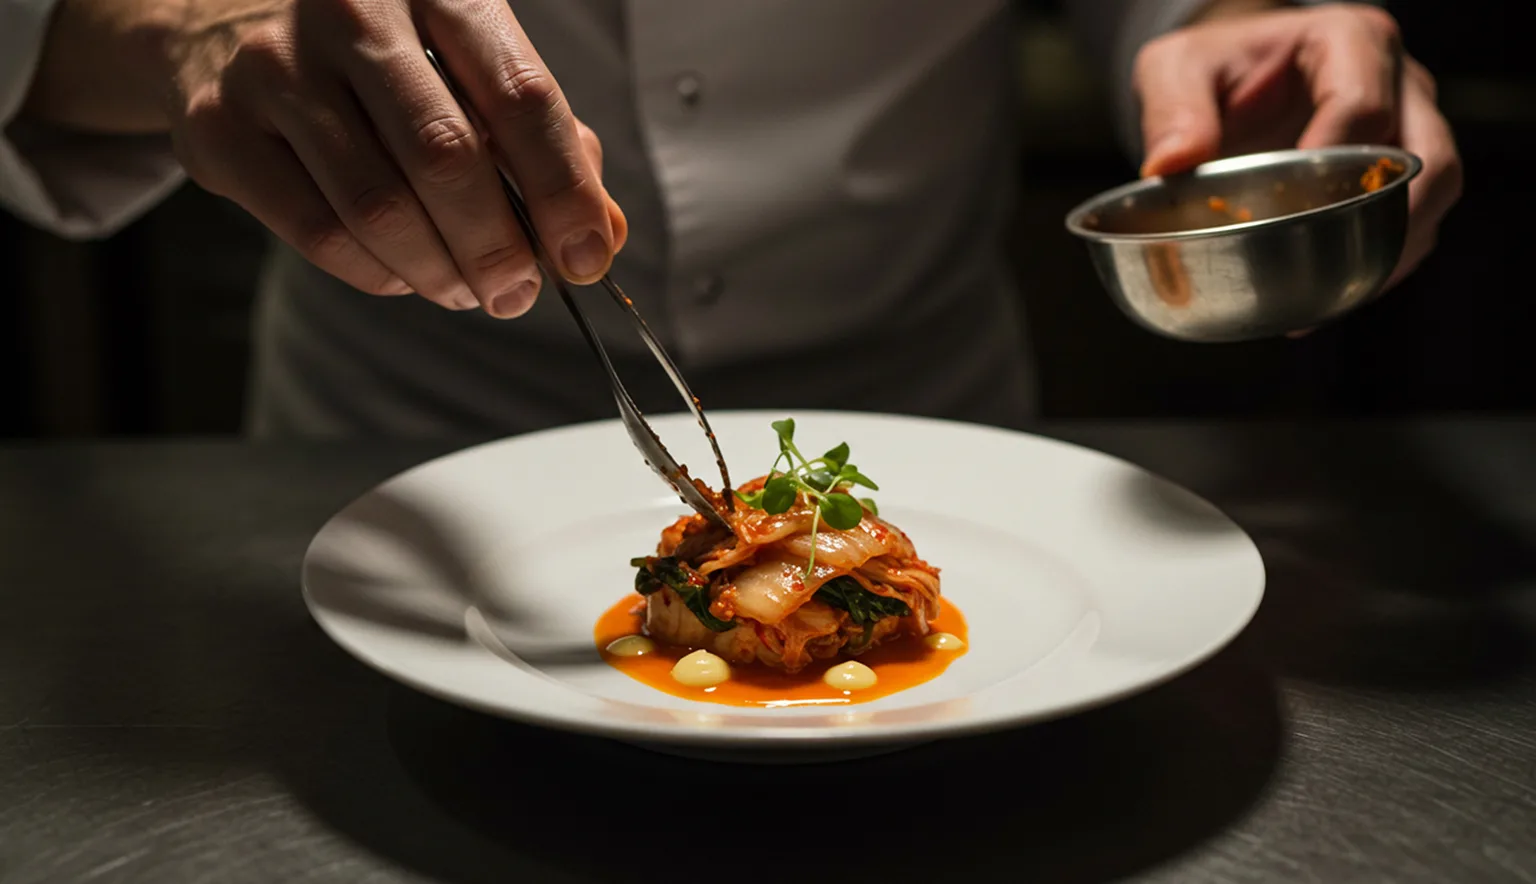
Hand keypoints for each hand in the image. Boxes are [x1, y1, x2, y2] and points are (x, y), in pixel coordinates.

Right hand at [160, 0, 626, 314]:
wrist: (220, 17)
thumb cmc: (377, 54)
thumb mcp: (467, 64)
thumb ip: (542, 140)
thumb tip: (599, 232)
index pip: (520, 94)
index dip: (563, 190)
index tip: (585, 256)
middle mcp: (352, 10)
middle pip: (446, 158)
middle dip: (498, 248)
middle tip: (518, 293)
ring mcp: (276, 65)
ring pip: (380, 208)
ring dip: (440, 272)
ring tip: (464, 289)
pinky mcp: (220, 128)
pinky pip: (319, 233)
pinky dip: (378, 274)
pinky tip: (403, 273)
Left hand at [1133, 3, 1460, 287]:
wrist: (1232, 79)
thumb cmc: (1213, 68)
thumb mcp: (1176, 70)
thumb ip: (1171, 110)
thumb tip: (1167, 166)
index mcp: (1348, 43)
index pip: (1363, 108)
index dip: (1330, 168)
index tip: (1286, 212)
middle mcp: (1398, 82)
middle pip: (1426, 158)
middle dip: (1383, 220)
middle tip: (1323, 264)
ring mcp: (1410, 125)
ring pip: (1435, 193)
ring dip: (1391, 249)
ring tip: (1332, 295)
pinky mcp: (1404, 168)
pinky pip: (1417, 219)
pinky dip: (1384, 260)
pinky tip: (1332, 296)